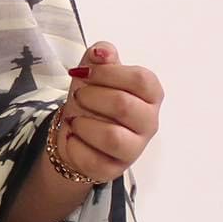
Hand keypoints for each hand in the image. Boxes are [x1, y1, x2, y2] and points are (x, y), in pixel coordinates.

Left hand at [60, 40, 163, 183]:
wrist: (75, 133)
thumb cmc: (92, 100)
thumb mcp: (94, 74)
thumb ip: (100, 57)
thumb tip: (102, 52)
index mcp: (150, 95)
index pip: (141, 79)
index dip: (109, 73)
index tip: (87, 73)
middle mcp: (148, 123)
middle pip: (123, 105)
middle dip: (92, 97)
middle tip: (79, 96)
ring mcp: (134, 149)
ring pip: (111, 137)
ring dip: (84, 123)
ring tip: (75, 119)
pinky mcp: (113, 169)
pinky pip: (93, 160)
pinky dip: (74, 146)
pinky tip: (72, 137)